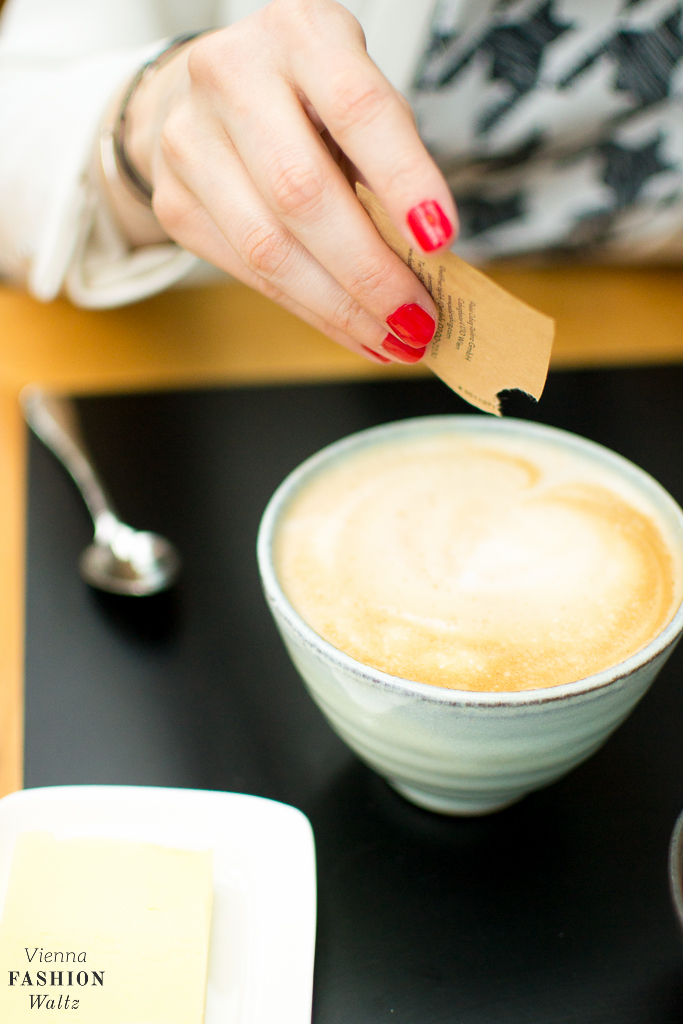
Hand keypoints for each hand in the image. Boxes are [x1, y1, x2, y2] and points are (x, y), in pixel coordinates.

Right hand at [109, 0, 457, 363]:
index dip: (403, 180)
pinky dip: (311, 311)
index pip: (358, 109)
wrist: (205, 96)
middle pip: (303, 194)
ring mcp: (190, 142)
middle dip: (369, 272)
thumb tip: (428, 258)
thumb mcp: (355, 93)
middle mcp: (231, 76)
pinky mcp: (177, 202)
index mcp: (298, 33)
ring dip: (341, 308)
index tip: (440, 238)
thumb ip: (388, 158)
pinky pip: (249, 274)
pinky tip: (352, 329)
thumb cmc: (301, 97)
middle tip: (417, 318)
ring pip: (269, 248)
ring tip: (392, 337)